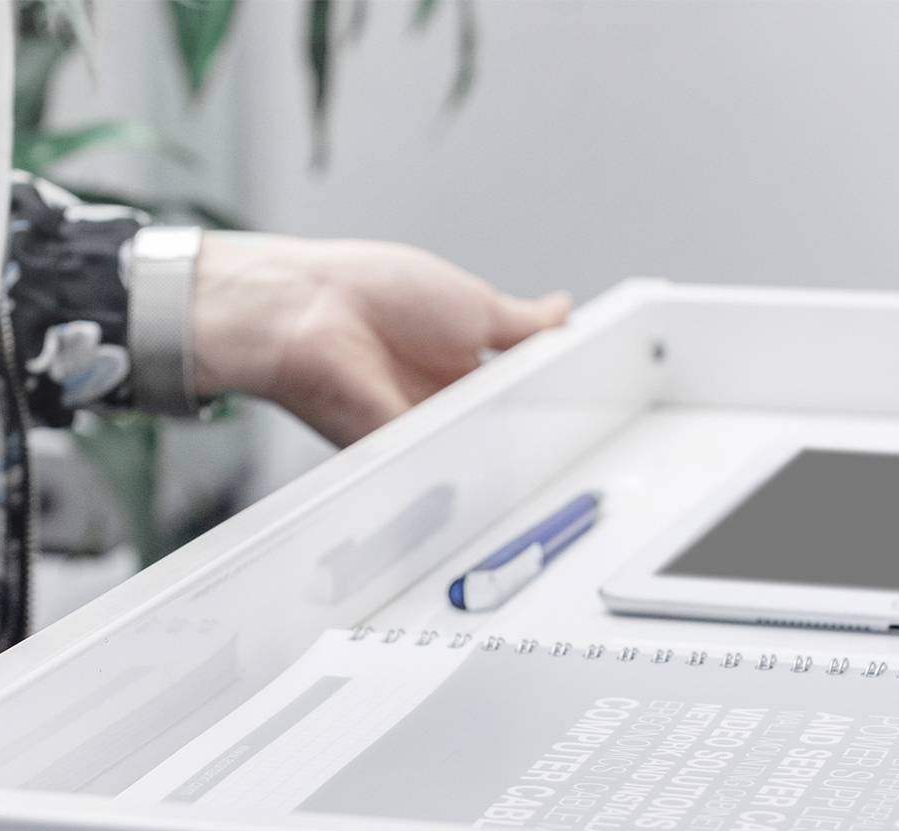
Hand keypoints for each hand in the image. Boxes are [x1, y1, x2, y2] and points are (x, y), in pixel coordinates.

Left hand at [192, 233, 570, 445]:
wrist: (308, 313)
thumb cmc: (371, 293)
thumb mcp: (472, 302)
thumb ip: (524, 322)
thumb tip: (565, 313)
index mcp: (459, 357)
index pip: (519, 384)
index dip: (550, 392)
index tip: (590, 399)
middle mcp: (441, 397)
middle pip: (505, 421)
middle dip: (536, 422)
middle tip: (576, 424)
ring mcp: (422, 427)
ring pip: (482, 448)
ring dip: (508, 440)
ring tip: (543, 435)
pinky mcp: (402, 456)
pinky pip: (447, 469)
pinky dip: (472, 462)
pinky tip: (496, 454)